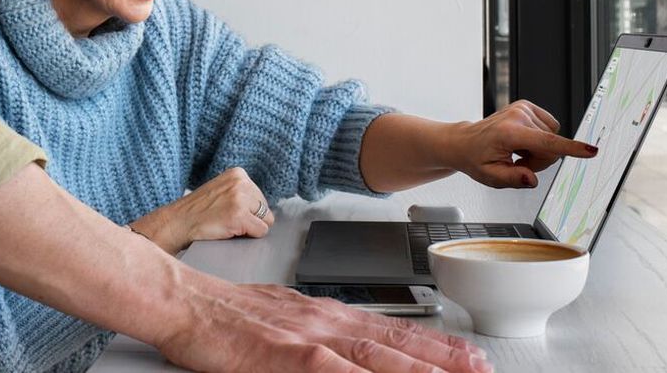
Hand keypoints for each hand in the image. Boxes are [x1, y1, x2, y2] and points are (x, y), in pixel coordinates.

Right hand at [130, 167, 272, 253]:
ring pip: (266, 221)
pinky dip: (248, 237)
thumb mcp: (221, 190)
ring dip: (250, 228)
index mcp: (238, 173)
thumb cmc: (199, 210)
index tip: (228, 211)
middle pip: (266, 208)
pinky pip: (260, 231)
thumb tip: (266, 208)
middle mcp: (241, 183)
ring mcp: (241, 199)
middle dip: (251, 218)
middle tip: (227, 219)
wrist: (178, 221)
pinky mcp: (240, 216)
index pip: (260, 196)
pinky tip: (229, 231)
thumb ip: (241, 192)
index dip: (248, 210)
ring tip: (228, 224)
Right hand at [158, 283, 492, 372]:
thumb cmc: (223, 314)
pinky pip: (333, 371)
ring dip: (420, 368)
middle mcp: (324, 322)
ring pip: (376, 356)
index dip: (431, 345)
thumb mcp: (278, 320)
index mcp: (323, 314)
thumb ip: (313, 338)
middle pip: (394, 344)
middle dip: (443, 360)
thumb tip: (340, 355)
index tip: (465, 356)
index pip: (389, 330)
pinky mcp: (284, 355)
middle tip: (482, 369)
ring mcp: (307, 337)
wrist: (184, 299)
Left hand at [451, 100, 596, 188]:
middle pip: (551, 146)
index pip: (546, 143)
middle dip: (540, 160)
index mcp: (508, 133)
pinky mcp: (527, 106)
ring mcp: (522, 108)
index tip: (590, 151)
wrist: (465, 142)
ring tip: (518, 151)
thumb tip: (531, 179)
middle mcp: (517, 116)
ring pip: (552, 138)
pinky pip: (549, 128)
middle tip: (518, 161)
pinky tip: (522, 141)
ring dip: (538, 149)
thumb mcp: (490, 177)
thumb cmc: (476, 158)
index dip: (570, 149)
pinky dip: (539, 138)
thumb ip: (512, 179)